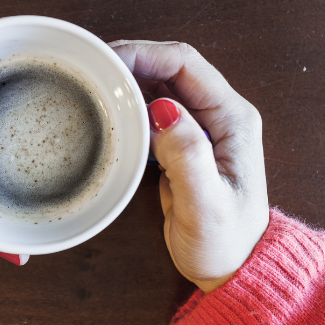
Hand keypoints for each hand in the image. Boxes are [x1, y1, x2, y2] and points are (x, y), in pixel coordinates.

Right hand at [109, 40, 268, 292]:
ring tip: (92, 83)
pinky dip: (128, 104)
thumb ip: (187, 156)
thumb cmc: (225, 244)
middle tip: (91, 68)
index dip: (145, 54)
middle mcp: (219, 115)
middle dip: (131, 60)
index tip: (108, 61)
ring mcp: (200, 128)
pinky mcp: (182, 144)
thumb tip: (163, 110)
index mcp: (233, 119)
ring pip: (159, 86)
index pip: (185, 64)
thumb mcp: (206, 205)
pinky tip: (106, 111)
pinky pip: (152, 110)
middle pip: (170, 67)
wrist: (232, 270)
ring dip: (127, 80)